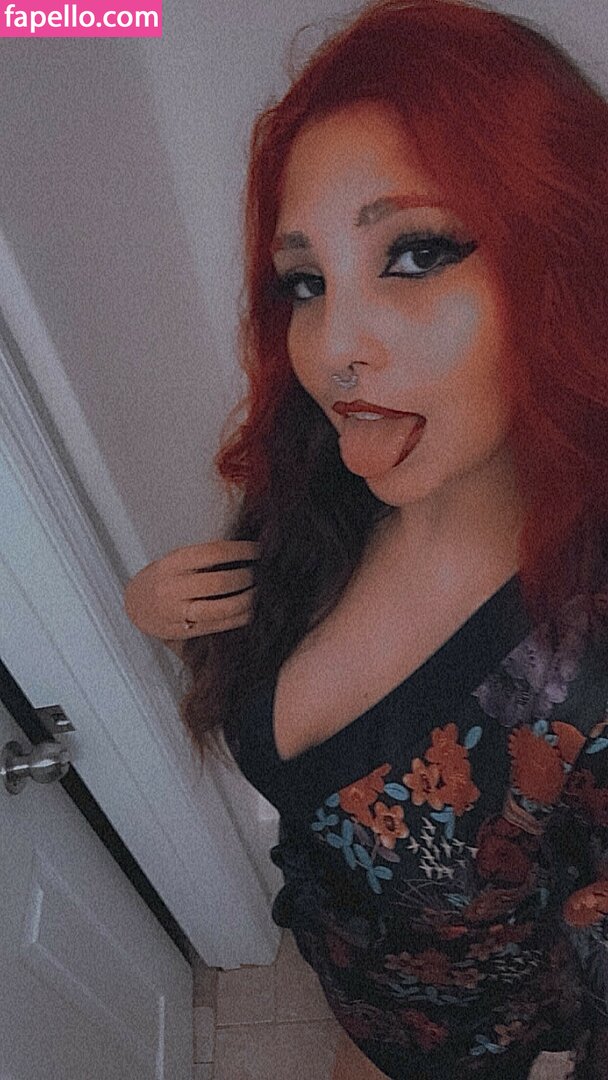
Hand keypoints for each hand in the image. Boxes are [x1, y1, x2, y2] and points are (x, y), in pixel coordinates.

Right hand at [123, 539, 259, 644]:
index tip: (257, 550)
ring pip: (222, 609)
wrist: (136, 606)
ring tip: (258, 592)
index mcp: (173, 564)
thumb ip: (204, 558)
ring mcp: (179, 613)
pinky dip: (241, 617)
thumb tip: (245, 552)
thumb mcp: (176, 560)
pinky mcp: (186, 632)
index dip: (240, 551)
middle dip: (246, 578)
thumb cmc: (163, 578)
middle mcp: (174, 588)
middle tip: (258, 574)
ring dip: (247, 600)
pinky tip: (251, 609)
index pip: (213, 553)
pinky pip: (221, 626)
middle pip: (220, 583)